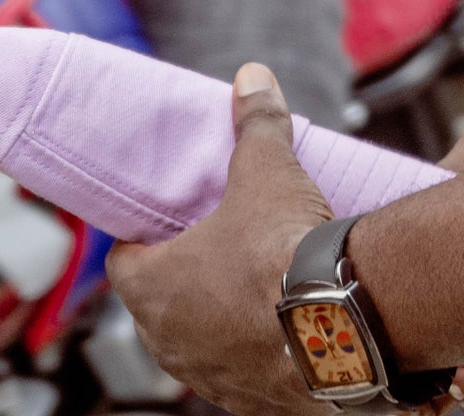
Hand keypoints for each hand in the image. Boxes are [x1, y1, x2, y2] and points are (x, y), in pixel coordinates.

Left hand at [108, 64, 330, 415]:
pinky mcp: (248, 401)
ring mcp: (206, 377)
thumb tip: (251, 79)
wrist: (340, 326)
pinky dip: (252, 348)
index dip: (142, 237)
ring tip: (255, 282)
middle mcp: (168, 341)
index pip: (122, 261)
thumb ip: (255, 124)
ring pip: (196, 342)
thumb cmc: (284, 254)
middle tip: (219, 242)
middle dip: (184, 275)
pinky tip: (282, 322)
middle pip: (158, 303)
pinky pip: (237, 371)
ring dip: (216, 316)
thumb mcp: (268, 172)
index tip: (165, 220)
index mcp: (154, 287)